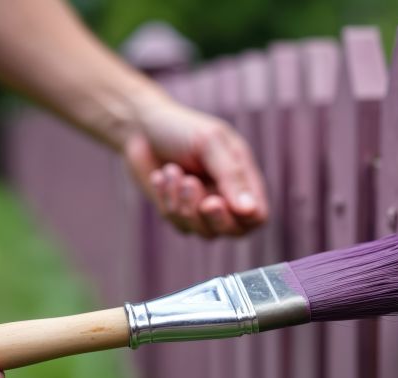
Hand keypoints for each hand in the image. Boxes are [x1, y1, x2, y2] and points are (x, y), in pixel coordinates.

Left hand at [124, 98, 267, 237]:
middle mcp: (228, 198)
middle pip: (234, 231)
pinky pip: (179, 225)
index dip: (243, 217)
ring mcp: (203, 209)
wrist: (140, 126)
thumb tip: (250, 211)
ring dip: (183, 202)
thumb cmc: (181, 129)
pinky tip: (161, 176)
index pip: (258, 216)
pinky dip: (167, 199)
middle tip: (192, 184)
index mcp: (244, 179)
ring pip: (204, 231)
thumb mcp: (210, 143)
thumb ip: (232, 176)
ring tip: (172, 170)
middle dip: (212, 216)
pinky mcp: (179, 214)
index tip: (216, 201)